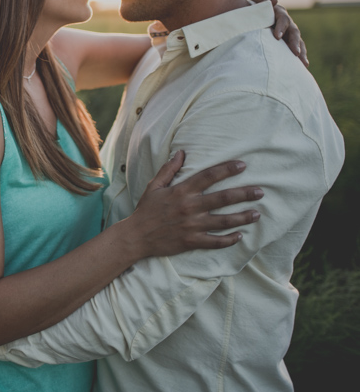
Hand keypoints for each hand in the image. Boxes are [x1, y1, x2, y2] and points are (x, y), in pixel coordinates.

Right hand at [128, 150, 263, 257]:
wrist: (136, 236)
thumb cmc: (146, 210)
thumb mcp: (154, 186)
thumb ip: (169, 169)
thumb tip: (181, 153)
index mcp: (181, 192)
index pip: (208, 177)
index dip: (226, 170)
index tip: (242, 166)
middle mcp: (189, 208)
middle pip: (223, 198)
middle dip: (244, 194)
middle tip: (260, 191)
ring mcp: (192, 226)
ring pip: (224, 221)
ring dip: (243, 217)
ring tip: (257, 213)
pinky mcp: (192, 242)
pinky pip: (215, 242)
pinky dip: (229, 240)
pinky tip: (240, 236)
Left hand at [250, 0, 307, 66]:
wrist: (250, 13)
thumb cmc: (252, 6)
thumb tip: (274, 1)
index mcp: (278, 13)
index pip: (282, 19)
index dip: (281, 27)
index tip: (277, 37)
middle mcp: (286, 22)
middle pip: (294, 32)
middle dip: (294, 43)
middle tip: (295, 53)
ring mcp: (288, 31)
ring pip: (297, 41)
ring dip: (301, 51)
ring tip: (303, 63)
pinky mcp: (287, 40)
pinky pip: (295, 48)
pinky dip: (299, 56)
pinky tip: (302, 66)